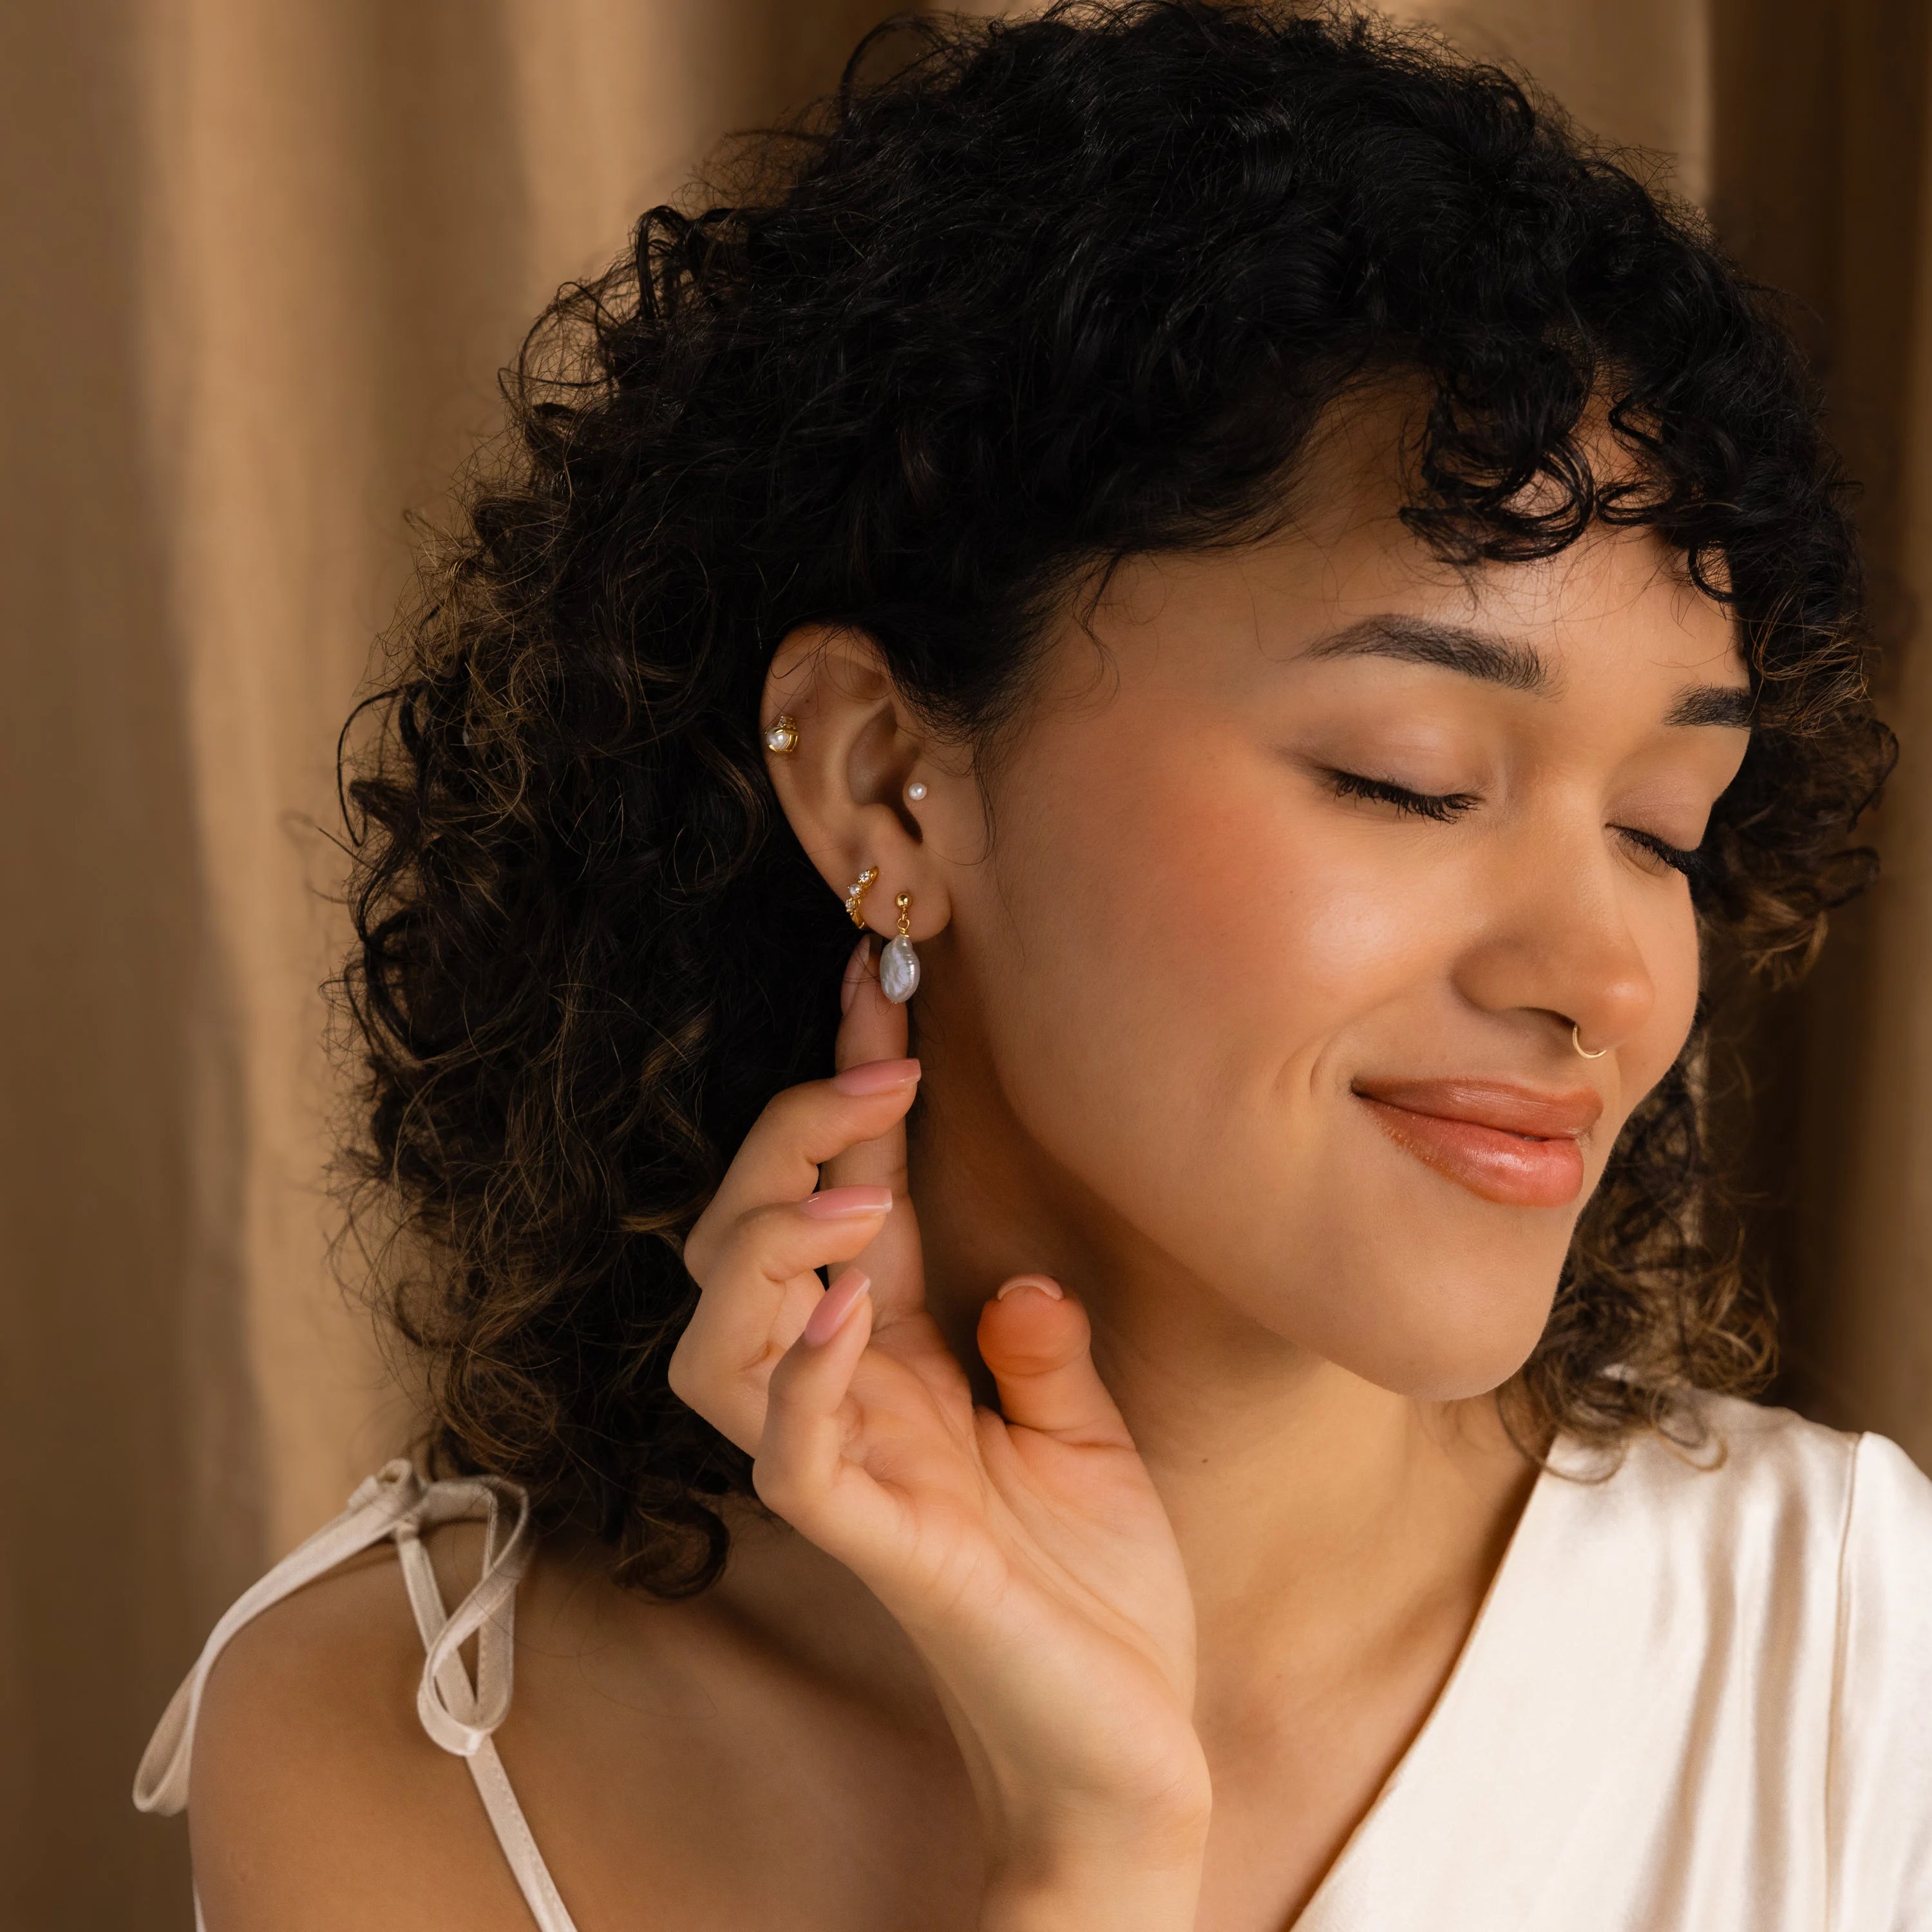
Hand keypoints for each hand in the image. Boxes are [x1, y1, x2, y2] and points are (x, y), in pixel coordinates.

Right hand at [669, 937, 1208, 1924]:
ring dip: (771, 1243)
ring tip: (852, 1193)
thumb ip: (1036, 1348)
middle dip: (789, 1143)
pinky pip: (791, 1453)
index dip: (843, 1093)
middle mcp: (846, 1404)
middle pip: (737, 1252)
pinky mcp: (871, 1544)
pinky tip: (850, 1304)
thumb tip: (1012, 1275)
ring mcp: (846, 1474)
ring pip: (719, 1342)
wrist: (1130, 1745)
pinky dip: (804, 1372)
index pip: (838, 1206)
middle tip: (884, 1078)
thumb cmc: (1098, 1598)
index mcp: (895, 1365)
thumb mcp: (1083, 1430)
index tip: (876, 985)